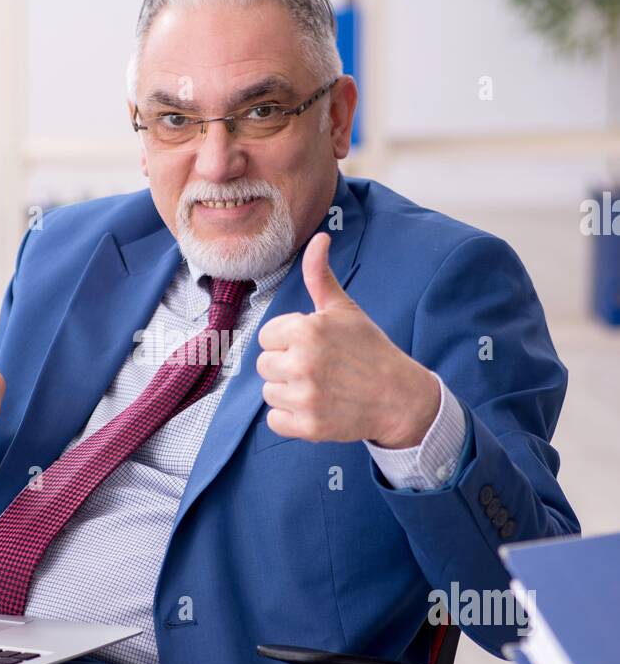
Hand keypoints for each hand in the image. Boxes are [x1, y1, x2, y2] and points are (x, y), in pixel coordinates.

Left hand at [256, 233, 439, 446]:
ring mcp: (305, 397)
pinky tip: (316, 407)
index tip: (314, 346)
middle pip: (265, 364)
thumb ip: (320, 276)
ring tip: (320, 387)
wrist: (399, 397)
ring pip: (269, 392)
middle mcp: (302, 363)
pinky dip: (291, 418)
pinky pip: (275, 420)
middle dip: (287, 365)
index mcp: (307, 330)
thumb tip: (319, 237)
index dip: (288, 340)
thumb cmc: (369, 349)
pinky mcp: (308, 426)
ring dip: (288, 392)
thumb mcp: (345, 310)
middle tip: (319, 368)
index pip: (267, 336)